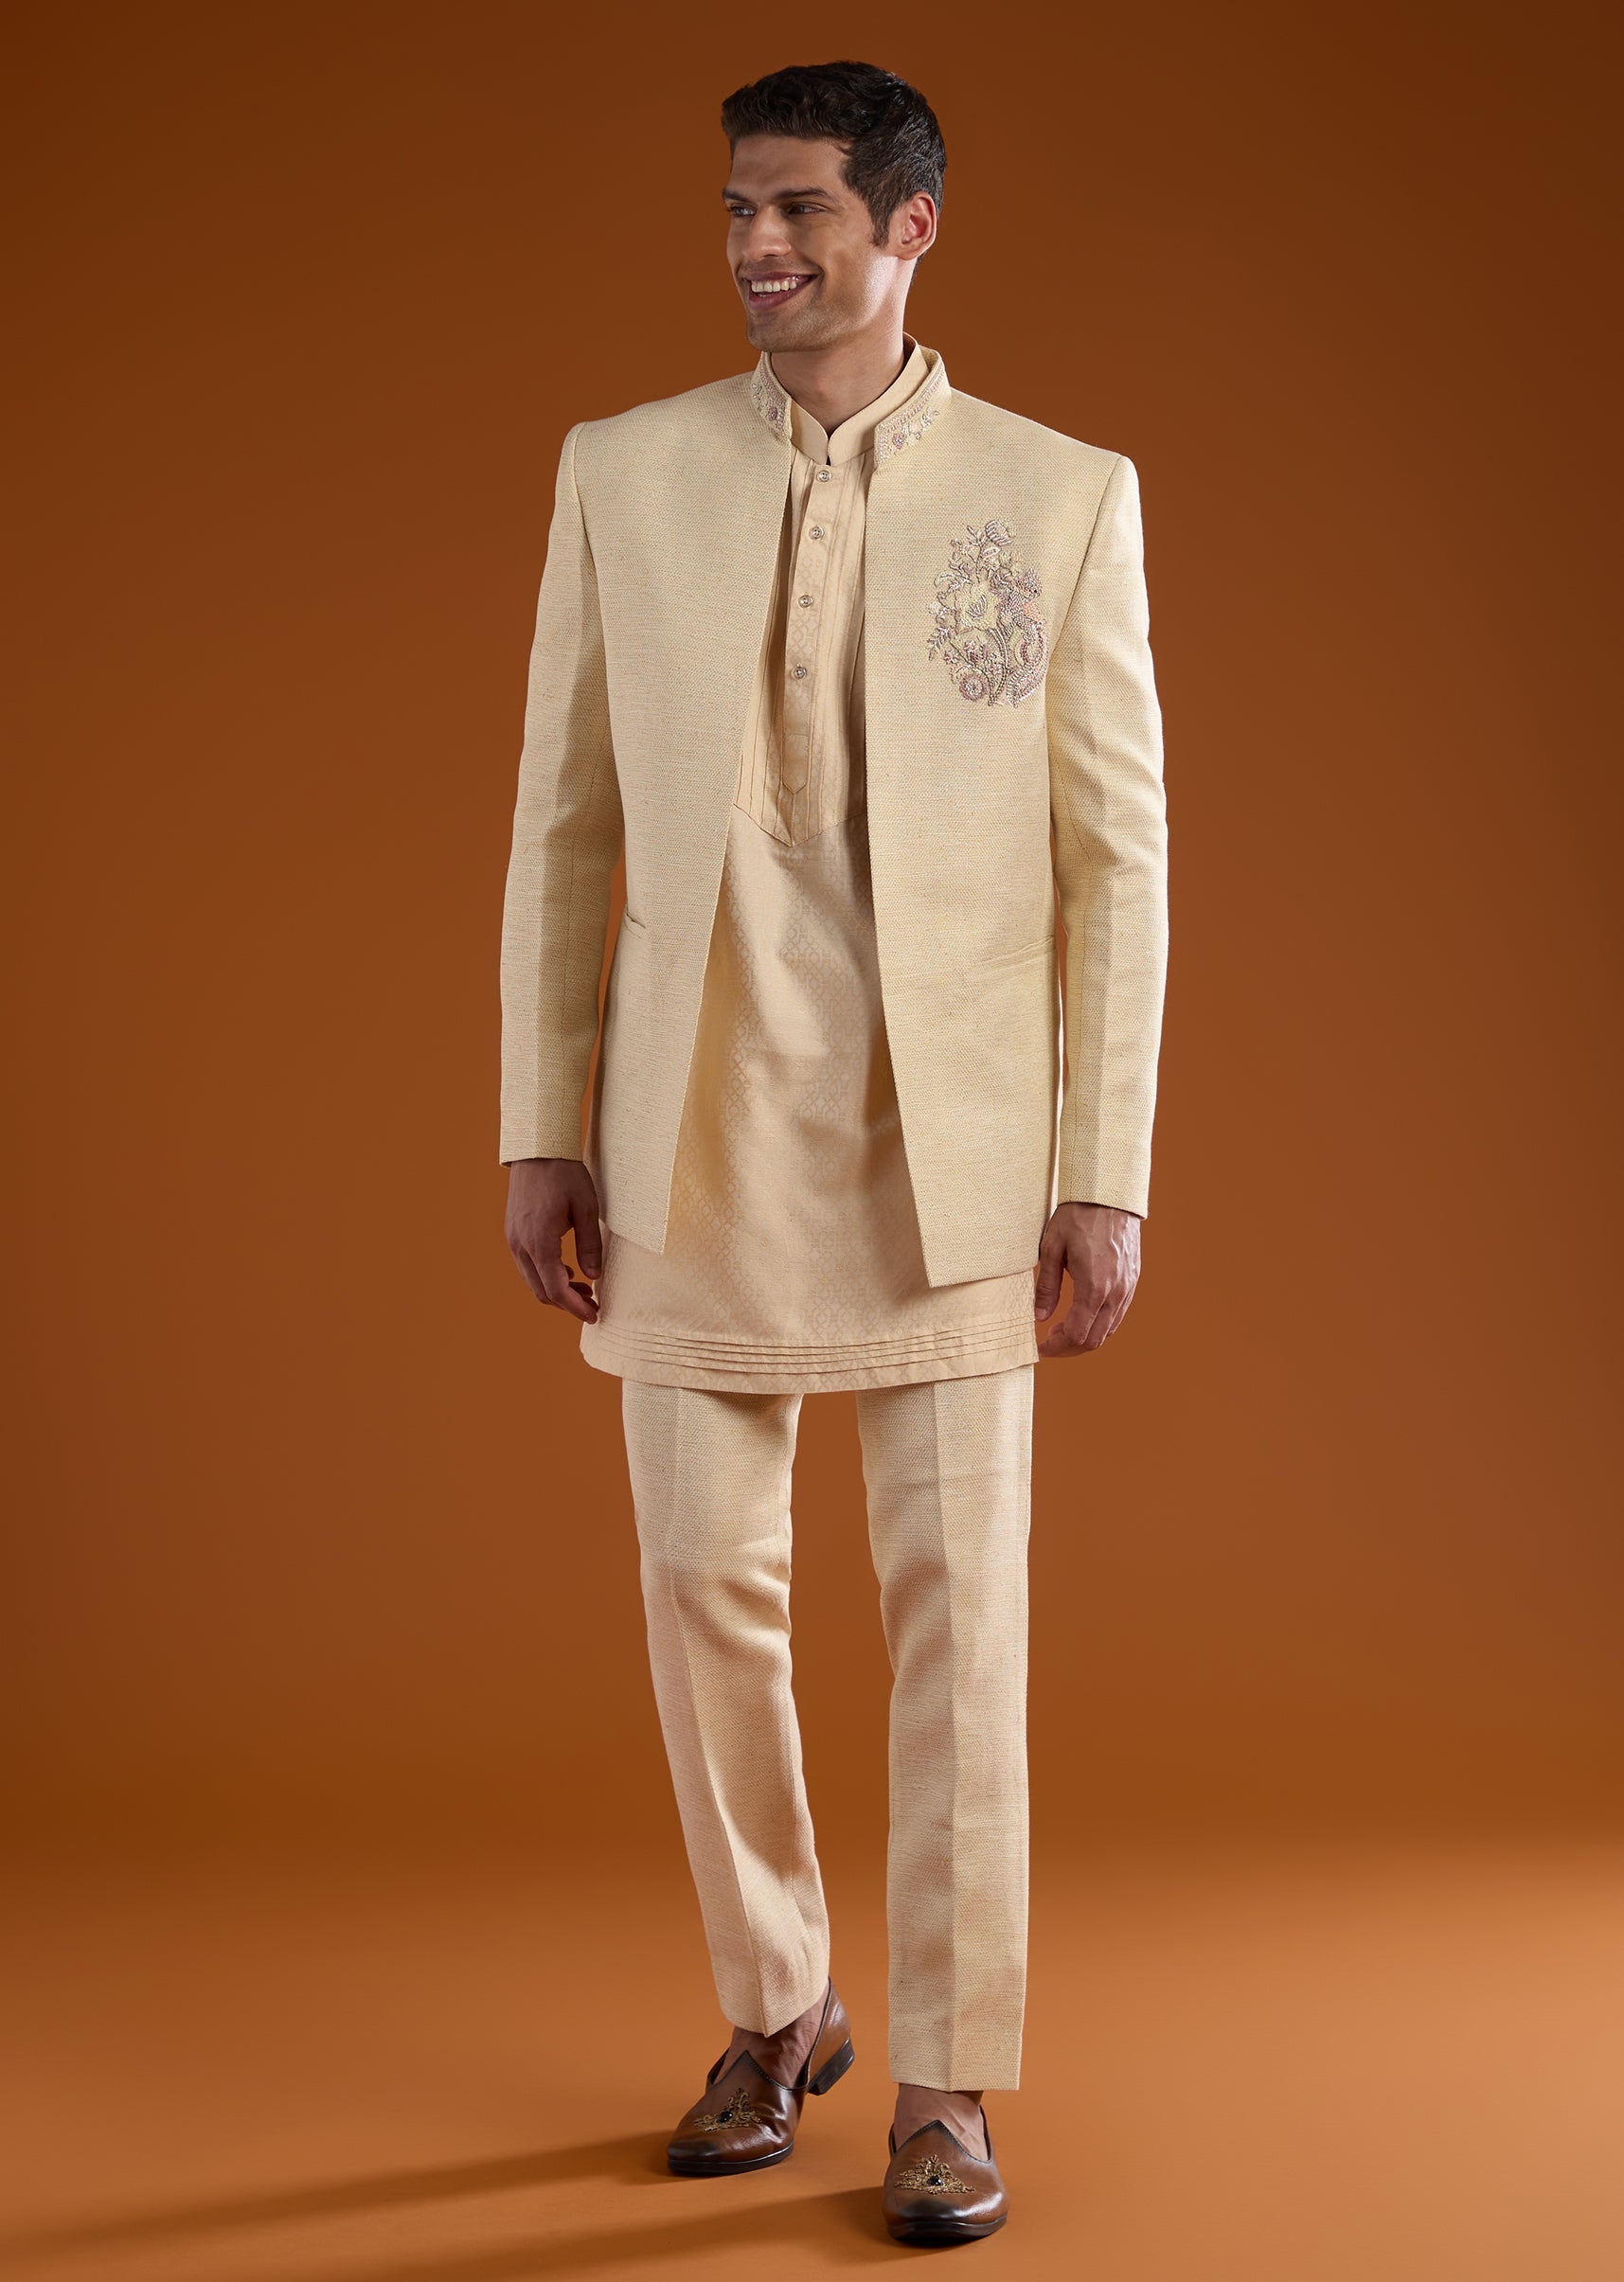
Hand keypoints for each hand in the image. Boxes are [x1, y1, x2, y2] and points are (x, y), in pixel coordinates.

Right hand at [505, 1158, 602, 1322]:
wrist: (537, 1148)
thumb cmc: (565, 1174)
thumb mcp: (586, 1208)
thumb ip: (590, 1245)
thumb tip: (594, 1276)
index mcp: (539, 1241)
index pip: (556, 1289)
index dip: (576, 1307)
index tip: (594, 1315)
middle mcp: (521, 1245)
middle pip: (541, 1291)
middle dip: (567, 1303)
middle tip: (593, 1303)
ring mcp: (513, 1239)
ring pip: (532, 1280)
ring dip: (556, 1290)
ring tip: (583, 1287)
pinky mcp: (513, 1232)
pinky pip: (527, 1265)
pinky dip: (545, 1275)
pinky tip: (565, 1270)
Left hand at [1033, 1201, 1140, 1358]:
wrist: (1109, 1194)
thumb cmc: (1077, 1216)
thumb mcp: (1051, 1248)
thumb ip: (1047, 1286)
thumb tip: (1040, 1316)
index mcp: (1094, 1288)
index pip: (1076, 1335)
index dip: (1056, 1347)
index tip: (1041, 1347)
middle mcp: (1115, 1293)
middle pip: (1094, 1340)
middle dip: (1070, 1347)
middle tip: (1050, 1341)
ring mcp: (1127, 1287)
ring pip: (1109, 1330)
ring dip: (1086, 1337)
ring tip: (1063, 1328)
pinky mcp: (1132, 1280)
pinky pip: (1118, 1314)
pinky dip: (1100, 1324)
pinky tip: (1084, 1314)